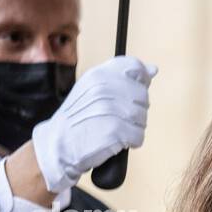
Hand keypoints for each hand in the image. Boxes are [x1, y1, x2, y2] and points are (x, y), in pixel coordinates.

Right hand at [31, 55, 156, 193]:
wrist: (58, 144)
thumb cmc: (77, 118)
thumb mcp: (92, 89)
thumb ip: (122, 77)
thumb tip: (153, 69)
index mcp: (99, 75)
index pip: (135, 67)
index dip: (141, 80)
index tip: (134, 91)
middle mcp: (105, 89)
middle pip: (143, 95)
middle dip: (134, 109)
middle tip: (115, 117)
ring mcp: (112, 110)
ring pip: (143, 117)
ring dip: (132, 127)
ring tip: (113, 128)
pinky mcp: (116, 131)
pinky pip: (139, 137)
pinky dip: (130, 142)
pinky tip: (115, 140)